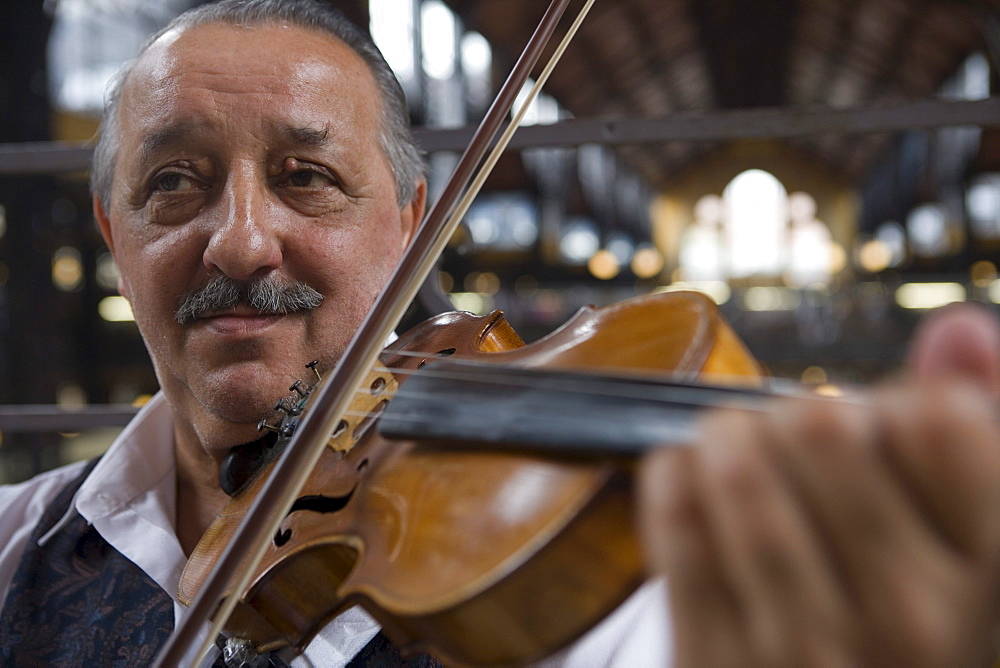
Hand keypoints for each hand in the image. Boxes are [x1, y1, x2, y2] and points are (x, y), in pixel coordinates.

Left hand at [639, 304, 999, 665]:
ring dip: (728, 436)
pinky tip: (689, 477)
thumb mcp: (969, 541)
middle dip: (799, 412)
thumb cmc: (903, 619)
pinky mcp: (717, 660)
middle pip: (821, 426)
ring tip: (735, 447)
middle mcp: (912, 621)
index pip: (936, 418)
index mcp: (994, 580)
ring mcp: (809, 649)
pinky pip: (677, 517)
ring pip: (741, 468)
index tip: (879, 433)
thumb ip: (975, 435)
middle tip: (794, 438)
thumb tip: (955, 328)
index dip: (896, 403)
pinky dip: (673, 474)